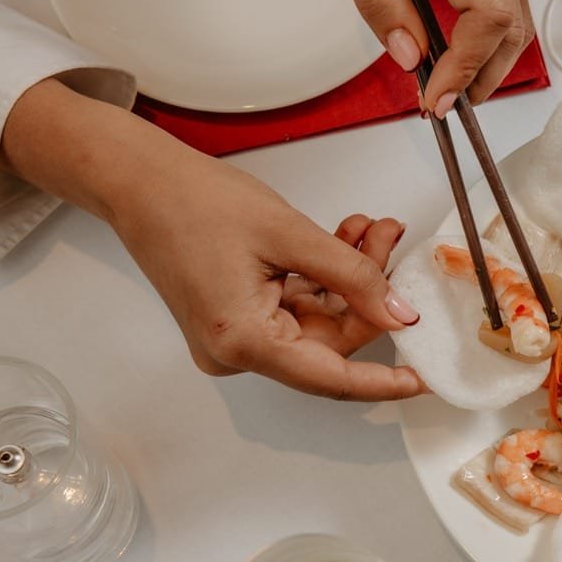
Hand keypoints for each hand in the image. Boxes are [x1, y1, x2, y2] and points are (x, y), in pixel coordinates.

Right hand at [109, 155, 425, 400]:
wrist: (139, 180)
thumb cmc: (194, 201)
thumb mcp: (290, 234)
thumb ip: (353, 277)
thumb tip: (400, 314)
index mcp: (243, 341)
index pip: (330, 377)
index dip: (383, 381)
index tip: (423, 379)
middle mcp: (235, 352)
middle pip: (327, 341)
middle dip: (368, 293)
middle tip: (388, 241)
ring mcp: (234, 337)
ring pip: (316, 320)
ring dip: (348, 277)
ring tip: (368, 229)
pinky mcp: (235, 318)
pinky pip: (295, 308)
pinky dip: (322, 277)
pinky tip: (342, 239)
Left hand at [303, 0, 533, 115]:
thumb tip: (409, 57)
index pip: (488, 15)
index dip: (467, 65)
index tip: (435, 97)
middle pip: (513, 23)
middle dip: (486, 75)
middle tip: (443, 105)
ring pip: (514, 13)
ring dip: (490, 60)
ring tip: (451, 88)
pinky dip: (485, 35)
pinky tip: (455, 51)